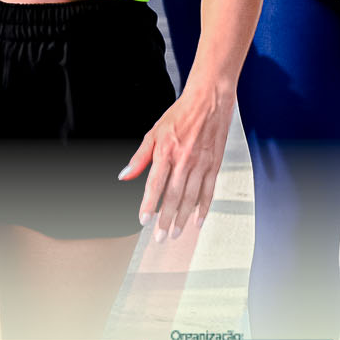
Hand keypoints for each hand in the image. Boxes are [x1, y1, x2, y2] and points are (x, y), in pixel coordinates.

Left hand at [120, 77, 230, 241]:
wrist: (208, 102)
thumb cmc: (178, 116)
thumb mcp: (153, 133)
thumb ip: (139, 157)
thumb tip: (124, 176)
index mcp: (166, 151)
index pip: (155, 183)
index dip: (149, 203)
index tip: (143, 220)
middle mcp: (184, 160)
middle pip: (174, 195)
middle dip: (166, 219)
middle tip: (160, 237)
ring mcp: (201, 164)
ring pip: (191, 197)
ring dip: (183, 218)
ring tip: (175, 233)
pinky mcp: (214, 165)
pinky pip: (209, 191)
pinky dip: (204, 208)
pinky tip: (198, 220)